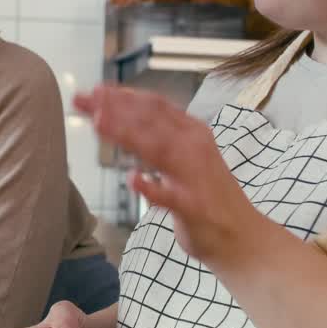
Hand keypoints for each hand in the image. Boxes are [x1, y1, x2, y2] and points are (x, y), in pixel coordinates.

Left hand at [74, 84, 267, 267]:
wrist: (243, 237)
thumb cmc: (207, 195)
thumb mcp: (186, 156)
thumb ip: (159, 138)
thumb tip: (123, 119)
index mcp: (191, 133)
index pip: (153, 106)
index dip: (122, 96)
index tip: (93, 90)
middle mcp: (193, 148)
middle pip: (150, 120)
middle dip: (114, 107)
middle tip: (83, 99)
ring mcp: (194, 177)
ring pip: (158, 149)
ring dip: (127, 133)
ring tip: (99, 121)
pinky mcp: (193, 207)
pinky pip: (170, 196)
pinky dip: (152, 188)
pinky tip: (133, 180)